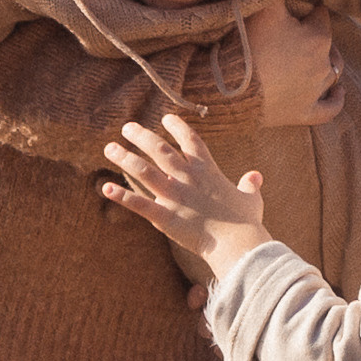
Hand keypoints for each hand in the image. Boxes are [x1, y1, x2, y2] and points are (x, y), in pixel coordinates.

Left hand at [103, 115, 272, 278]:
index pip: (190, 140)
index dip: (177, 126)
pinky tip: (105, 187)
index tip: (165, 117)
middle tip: (126, 127)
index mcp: (207, 170)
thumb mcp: (252, 199)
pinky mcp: (165, 217)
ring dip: (125, 158)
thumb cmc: (246, 223)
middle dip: (141, 136)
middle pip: (159, 149)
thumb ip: (250, 185)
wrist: (238, 243)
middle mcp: (187, 178)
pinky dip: (121, 196)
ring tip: (110, 148)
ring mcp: (174, 196)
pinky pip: (139, 204)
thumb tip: (255, 176)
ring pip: (144, 170)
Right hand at [249, 1, 342, 125]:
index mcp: (318, 37)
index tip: (307, 5)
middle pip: (328, 45)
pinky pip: (330, 107)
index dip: (313, 9)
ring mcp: (315, 91)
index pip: (321, 16)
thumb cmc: (249, 45)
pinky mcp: (304, 113)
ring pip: (332, 74)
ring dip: (328, 64)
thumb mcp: (265, 8)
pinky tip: (340, 92)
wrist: (232, 90)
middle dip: (319, 36)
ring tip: (322, 57)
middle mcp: (323, 64)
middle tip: (304, 31)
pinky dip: (336, 99)